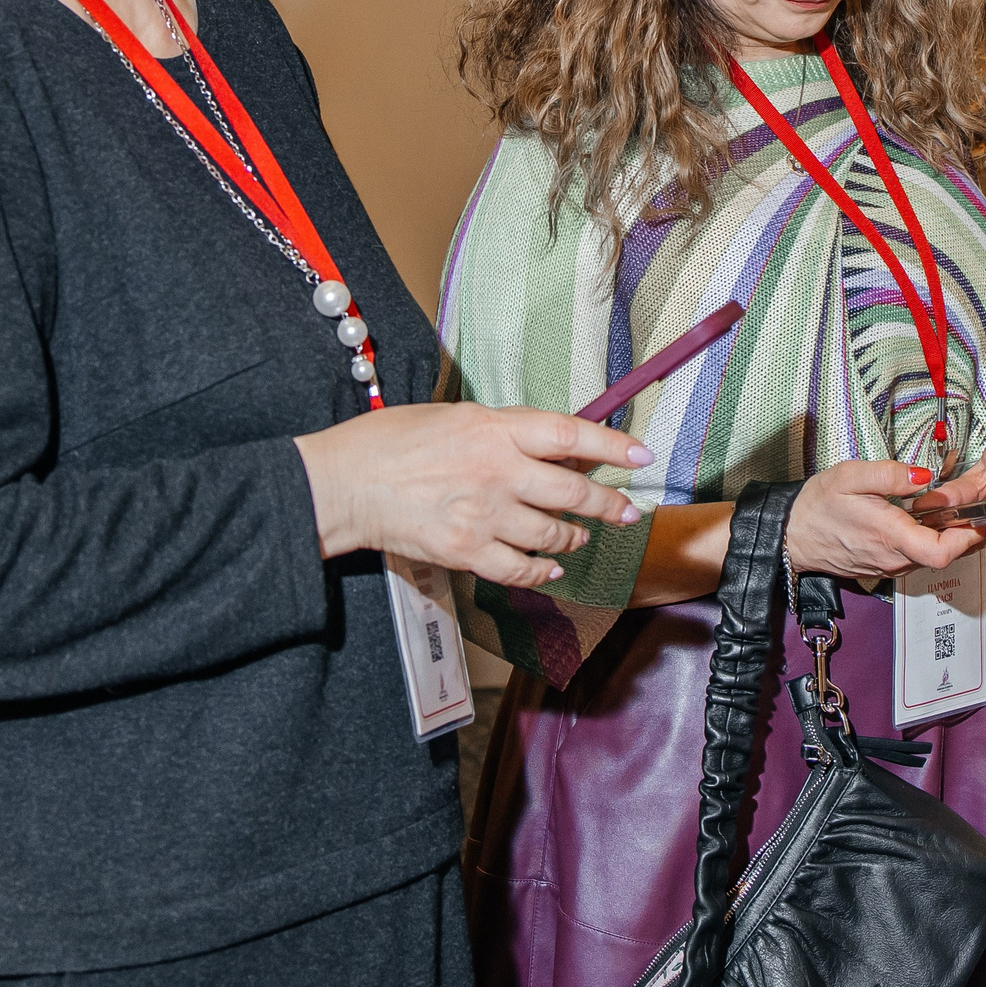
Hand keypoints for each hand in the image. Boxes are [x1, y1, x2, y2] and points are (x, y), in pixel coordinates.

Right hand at [295, 402, 651, 587]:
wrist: (344, 483)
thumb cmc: (392, 441)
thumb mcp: (454, 416)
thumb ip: (505, 430)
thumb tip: (553, 444)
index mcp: (495, 428)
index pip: (570, 434)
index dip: (612, 446)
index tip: (641, 456)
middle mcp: (497, 471)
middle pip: (572, 491)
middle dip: (607, 504)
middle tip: (626, 512)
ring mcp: (484, 514)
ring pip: (552, 533)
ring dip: (574, 538)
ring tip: (580, 537)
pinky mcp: (466, 551)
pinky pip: (520, 568)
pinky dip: (541, 570)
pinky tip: (550, 567)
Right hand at [784, 458, 985, 581]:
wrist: (793, 535)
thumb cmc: (819, 505)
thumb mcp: (850, 475)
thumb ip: (891, 474)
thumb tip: (925, 476)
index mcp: (890, 535)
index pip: (942, 552)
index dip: (969, 537)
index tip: (982, 517)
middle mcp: (895, 558)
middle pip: (947, 554)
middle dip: (969, 532)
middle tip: (983, 505)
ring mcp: (891, 566)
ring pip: (934, 556)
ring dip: (952, 536)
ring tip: (961, 508)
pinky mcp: (887, 566)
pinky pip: (918, 557)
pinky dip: (933, 541)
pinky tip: (934, 520)